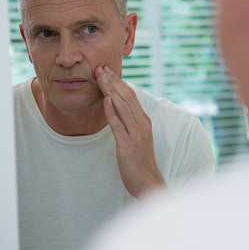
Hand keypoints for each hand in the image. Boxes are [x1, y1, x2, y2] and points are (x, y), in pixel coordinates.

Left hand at [96, 65, 165, 197]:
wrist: (147, 182)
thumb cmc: (140, 161)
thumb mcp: (138, 137)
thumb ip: (130, 122)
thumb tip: (118, 107)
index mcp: (144, 121)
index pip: (131, 96)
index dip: (119, 82)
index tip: (107, 71)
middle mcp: (142, 124)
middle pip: (127, 97)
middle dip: (113, 81)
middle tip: (101, 68)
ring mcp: (136, 135)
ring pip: (123, 107)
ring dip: (111, 90)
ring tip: (100, 77)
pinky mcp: (128, 145)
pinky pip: (118, 125)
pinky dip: (111, 111)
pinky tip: (105, 100)